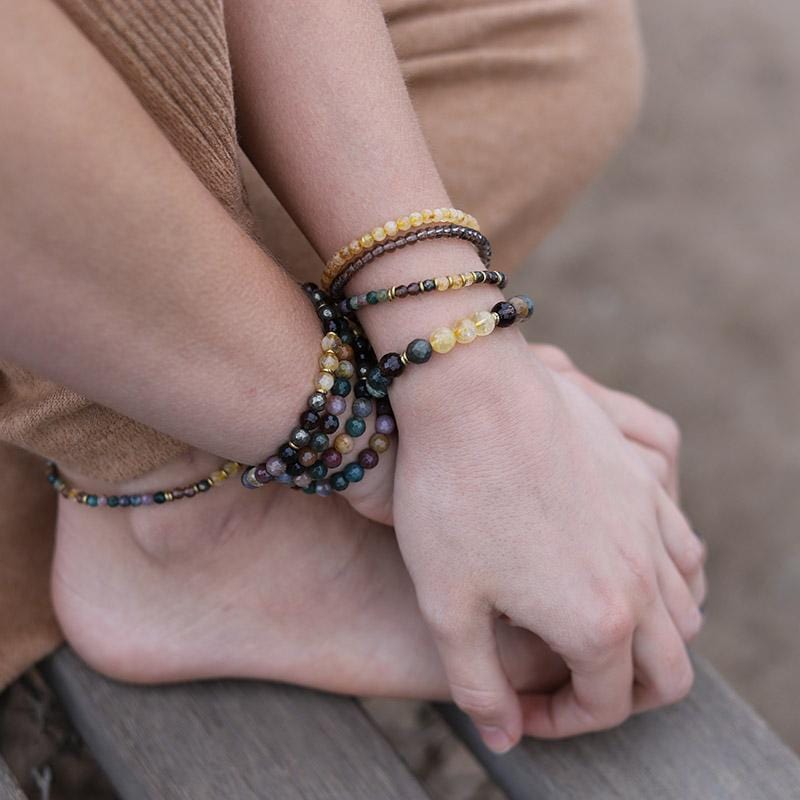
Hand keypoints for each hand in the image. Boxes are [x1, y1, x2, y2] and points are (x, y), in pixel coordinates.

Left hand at [391, 343, 705, 749]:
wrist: (471, 392)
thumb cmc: (450, 497)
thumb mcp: (447, 604)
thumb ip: (478, 684)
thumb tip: (504, 738)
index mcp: (596, 620)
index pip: (605, 705)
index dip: (562, 721)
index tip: (520, 707)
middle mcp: (642, 579)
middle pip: (668, 669)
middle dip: (625, 695)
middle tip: (570, 686)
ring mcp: (651, 524)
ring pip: (687, 610)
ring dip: (655, 639)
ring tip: (599, 632)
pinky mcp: (644, 479)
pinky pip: (683, 546)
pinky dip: (670, 578)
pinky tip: (628, 568)